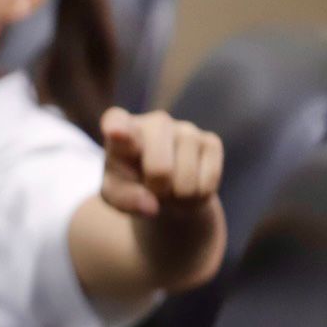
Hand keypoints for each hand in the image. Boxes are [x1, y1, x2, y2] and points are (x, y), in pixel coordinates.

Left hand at [100, 107, 223, 217]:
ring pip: (186, 178)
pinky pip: (208, 181)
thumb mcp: (116, 195)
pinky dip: (198, 194)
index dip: (117, 128)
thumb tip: (151, 206)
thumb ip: (124, 198)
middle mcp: (155, 122)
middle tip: (152, 188)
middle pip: (159, 168)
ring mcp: (185, 129)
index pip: (116, 121)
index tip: (115, 132)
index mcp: (120, 127)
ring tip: (169, 187)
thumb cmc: (131, 185)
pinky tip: (188, 184)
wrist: (164, 189)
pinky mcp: (210, 141)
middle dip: (157, 188)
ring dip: (178, 195)